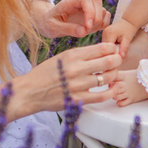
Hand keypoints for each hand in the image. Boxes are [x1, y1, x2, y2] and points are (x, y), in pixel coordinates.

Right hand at [0, 43, 121, 122]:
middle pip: (109, 61)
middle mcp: (76, 69)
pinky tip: (112, 88)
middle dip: (118, 59)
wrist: (30, 91)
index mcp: (72, 55)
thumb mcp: (61, 57)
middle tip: (118, 60)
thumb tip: (103, 51)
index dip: (112, 48)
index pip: (101, 48)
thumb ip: (80, 55)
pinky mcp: (77, 99)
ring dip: (114, 75)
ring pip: (108, 77)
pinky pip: (101, 95)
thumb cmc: (45, 73)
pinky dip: (111, 92)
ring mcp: (78, 85)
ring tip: (112, 74)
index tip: (114, 50)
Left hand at [43, 0, 110, 37]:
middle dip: (96, 17)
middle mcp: (81, 3)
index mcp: (70, 2)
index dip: (90, 12)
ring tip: (87, 31)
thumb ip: (67, 29)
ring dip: (99, 22)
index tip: (87, 26)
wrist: (47, 23)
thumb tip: (84, 31)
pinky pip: (104, 18)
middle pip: (97, 1)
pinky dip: (103, 25)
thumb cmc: (48, 24)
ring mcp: (88, 9)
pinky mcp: (92, 17)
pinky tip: (92, 31)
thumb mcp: (53, 27)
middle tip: (87, 30)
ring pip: (103, 9)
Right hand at [102, 18, 137, 57]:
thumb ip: (124, 48)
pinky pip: (105, 45)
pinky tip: (114, 49)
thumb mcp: (128, 39)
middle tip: (117, 57)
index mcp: (109, 33)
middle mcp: (104, 33)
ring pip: (104, 47)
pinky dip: (109, 48)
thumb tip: (121, 57)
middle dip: (110, 53)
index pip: (107, 48)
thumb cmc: (129, 30)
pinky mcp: (104, 35)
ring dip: (109, 51)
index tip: (118, 58)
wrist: (128, 22)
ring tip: (116, 53)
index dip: (112, 54)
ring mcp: (103, 34)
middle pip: (104, 48)